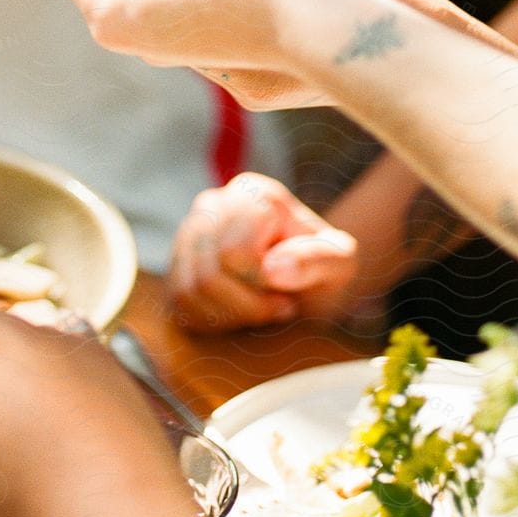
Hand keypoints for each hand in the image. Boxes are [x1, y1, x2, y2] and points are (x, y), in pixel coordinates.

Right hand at [169, 173, 358, 332]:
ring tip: (260, 311)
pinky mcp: (176, 264)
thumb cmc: (323, 269)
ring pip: (188, 291)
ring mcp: (188, 234)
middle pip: (208, 274)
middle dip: (248, 306)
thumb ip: (319, 259)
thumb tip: (274, 268)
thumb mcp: (341, 263)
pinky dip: (210, 322)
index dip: (262, 284)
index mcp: (252, 194)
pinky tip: (238, 316)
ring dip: (230, 317)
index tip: (289, 292)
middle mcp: (212, 205)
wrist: (308, 281)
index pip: (234, 251)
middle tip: (278, 308)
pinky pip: (177, 304)